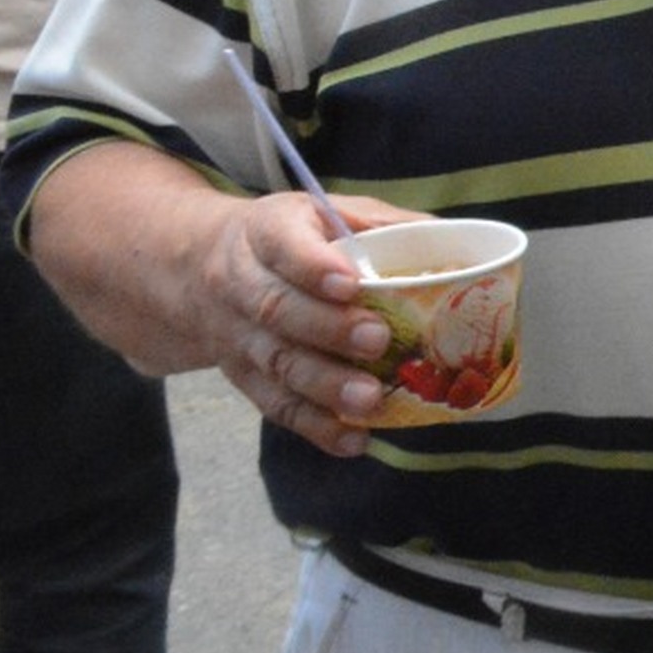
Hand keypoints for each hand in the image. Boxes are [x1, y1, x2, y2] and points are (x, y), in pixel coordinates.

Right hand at [198, 192, 429, 456]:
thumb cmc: (291, 237)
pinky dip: (315, 427)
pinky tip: (353, 441)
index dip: (314, 267)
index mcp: (265, 232)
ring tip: (370, 399)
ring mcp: (238, 336)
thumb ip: (382, 223)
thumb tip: (459, 241)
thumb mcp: (324, 211)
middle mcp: (241, 285)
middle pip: (278, 310)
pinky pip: (276, 405)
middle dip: (329, 329)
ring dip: (325, 386)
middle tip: (378, 341)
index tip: (351, 282)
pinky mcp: (243, 377)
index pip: (283, 246)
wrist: (194, 269)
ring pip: (277, 364)